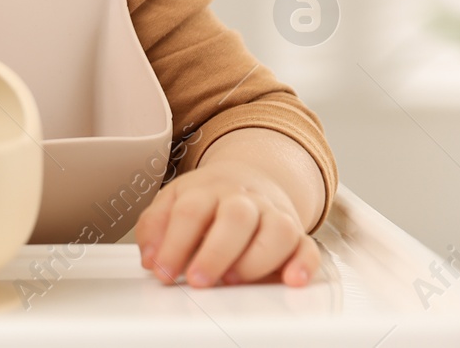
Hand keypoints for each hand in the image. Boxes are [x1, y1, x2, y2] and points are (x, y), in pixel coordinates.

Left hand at [135, 160, 319, 287]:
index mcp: (207, 190)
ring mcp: (273, 215)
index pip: (190, 212)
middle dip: (215, 252)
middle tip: (197, 280)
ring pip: (277, 230)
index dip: (175, 244)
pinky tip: (291, 280)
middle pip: (236, 217)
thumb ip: (154, 227)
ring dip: (255, 259)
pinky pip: (308, 248)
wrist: (247, 178)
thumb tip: (150, 258)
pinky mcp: (298, 236)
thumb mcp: (171, 202)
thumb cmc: (205, 200)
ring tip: (233, 280)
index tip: (163, 271)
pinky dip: (303, 265)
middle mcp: (244, 200)